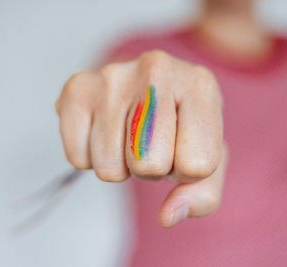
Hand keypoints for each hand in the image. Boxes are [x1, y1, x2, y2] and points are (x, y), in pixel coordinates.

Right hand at [56, 50, 226, 227]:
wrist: (148, 88)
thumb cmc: (180, 126)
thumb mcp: (208, 159)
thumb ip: (202, 196)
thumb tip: (168, 216)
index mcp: (200, 86)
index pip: (196, 165)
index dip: (187, 171)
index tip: (182, 148)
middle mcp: (156, 70)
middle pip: (148, 165)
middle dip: (151, 168)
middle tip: (152, 143)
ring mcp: (113, 76)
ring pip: (108, 167)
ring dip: (120, 164)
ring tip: (129, 135)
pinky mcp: (77, 88)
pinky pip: (78, 158)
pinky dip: (91, 157)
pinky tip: (105, 130)